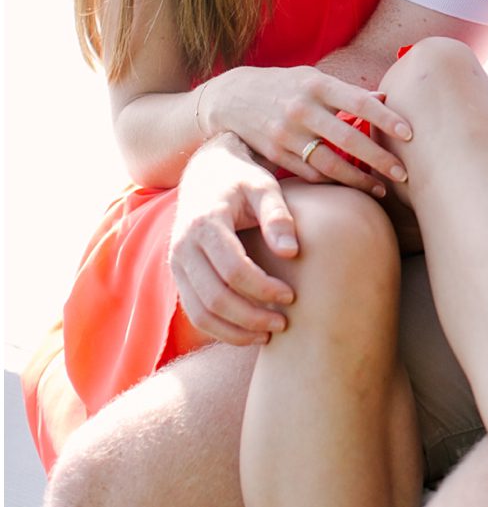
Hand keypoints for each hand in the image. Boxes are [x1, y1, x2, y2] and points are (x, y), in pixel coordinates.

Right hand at [168, 134, 298, 344]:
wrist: (206, 172)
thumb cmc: (242, 180)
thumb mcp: (264, 186)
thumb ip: (278, 215)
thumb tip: (291, 252)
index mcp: (205, 224)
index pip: (233, 270)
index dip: (263, 288)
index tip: (292, 296)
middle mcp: (183, 247)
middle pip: (214, 298)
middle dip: (251, 316)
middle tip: (283, 323)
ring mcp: (177, 264)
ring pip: (200, 312)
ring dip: (234, 330)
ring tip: (269, 334)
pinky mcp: (179, 276)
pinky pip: (194, 312)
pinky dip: (220, 328)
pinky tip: (249, 331)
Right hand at [200, 65, 405, 193]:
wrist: (231, 97)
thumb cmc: (286, 85)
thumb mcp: (313, 78)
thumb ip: (348, 91)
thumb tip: (386, 97)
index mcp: (318, 85)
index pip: (360, 102)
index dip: (387, 118)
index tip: (411, 134)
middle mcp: (302, 110)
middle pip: (348, 139)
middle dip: (379, 159)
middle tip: (405, 173)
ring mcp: (286, 134)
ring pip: (329, 163)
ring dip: (358, 180)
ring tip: (382, 189)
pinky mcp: (274, 154)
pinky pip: (309, 173)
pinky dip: (332, 181)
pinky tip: (351, 187)